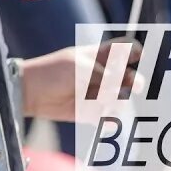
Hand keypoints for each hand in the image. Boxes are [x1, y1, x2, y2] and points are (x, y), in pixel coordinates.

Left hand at [22, 39, 141, 121]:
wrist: (31, 92)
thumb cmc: (54, 71)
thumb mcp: (80, 68)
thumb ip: (103, 75)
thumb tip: (124, 82)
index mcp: (100, 56)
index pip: (124, 50)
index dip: (135, 52)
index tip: (140, 56)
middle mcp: (103, 75)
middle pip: (128, 77)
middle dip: (133, 82)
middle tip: (134, 85)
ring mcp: (97, 94)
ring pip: (120, 100)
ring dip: (115, 102)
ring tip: (101, 101)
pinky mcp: (90, 112)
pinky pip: (108, 119)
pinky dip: (109, 120)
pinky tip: (106, 119)